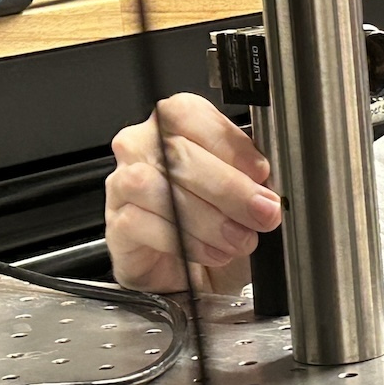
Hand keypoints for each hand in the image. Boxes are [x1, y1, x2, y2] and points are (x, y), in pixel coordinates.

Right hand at [104, 93, 281, 294]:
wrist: (199, 270)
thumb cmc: (222, 219)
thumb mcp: (246, 189)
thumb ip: (253, 175)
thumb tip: (268, 184)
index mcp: (175, 124)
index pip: (189, 114)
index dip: (229, 143)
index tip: (262, 172)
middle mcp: (142, 146)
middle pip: (176, 153)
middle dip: (229, 188)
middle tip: (262, 213)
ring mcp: (123, 184)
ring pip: (154, 187)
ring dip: (207, 218)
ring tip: (239, 239)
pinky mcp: (116, 224)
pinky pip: (140, 224)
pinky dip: (184, 242)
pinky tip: (211, 252)